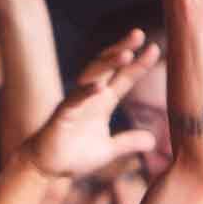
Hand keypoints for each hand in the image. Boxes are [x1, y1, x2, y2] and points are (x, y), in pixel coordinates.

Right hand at [17, 29, 160, 179]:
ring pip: (92, 76)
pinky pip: (74, 99)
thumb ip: (128, 142)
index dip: (139, 64)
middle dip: (123, 49)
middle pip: (108, 66)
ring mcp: (76, 103)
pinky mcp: (62, 115)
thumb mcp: (108, 150)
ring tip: (127, 54)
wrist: (47, 169)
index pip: (123, 78)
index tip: (155, 49)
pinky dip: (87, 92)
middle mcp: (90, 96)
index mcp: (103, 102)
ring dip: (108, 64)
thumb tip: (153, 141)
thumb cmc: (74, 156)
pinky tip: (100, 87)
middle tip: (139, 34)